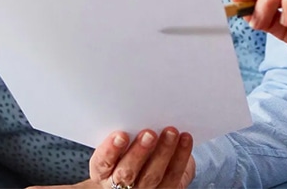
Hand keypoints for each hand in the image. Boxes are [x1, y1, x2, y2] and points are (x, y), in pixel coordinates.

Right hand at [30, 128, 193, 188]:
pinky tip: (185, 139)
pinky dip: (181, 156)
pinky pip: (174, 176)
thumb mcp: (110, 148)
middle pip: (127, 173)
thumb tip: (117, 105)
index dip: (110, 150)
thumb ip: (113, 133)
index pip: (102, 164)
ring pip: (153, 176)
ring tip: (171, 131)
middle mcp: (120, 186)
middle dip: (139, 153)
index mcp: (102, 172)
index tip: (121, 134)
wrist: (134, 182)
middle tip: (149, 132)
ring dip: (164, 153)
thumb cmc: (120, 156)